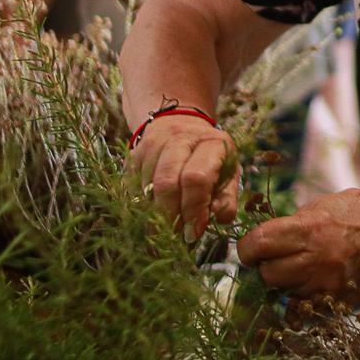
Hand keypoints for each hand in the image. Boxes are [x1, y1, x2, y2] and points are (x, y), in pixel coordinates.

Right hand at [130, 112, 237, 237]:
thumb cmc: (209, 157)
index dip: (193, 210)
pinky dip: (141, 208)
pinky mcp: (133, 155)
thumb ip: (227, 198)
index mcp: (210, 142)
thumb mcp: (229, 172)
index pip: (196, 179)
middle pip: (165, 183)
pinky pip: (131, 188)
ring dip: (155, 215)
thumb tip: (220, 218)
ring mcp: (152, 145)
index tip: (195, 232)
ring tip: (167, 228)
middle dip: (171, 216)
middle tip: (178, 234)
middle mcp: (179, 138)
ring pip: (146, 188)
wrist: (181, 125)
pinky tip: (153, 215)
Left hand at [238, 188, 359, 297]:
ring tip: (297, 267)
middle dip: (264, 267)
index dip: (247, 248)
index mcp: (308, 229)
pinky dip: (302, 296)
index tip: (250, 248)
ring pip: (285, 292)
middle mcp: (315, 259)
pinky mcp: (337, 299)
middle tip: (272, 258)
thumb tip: (267, 237)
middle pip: (267, 275)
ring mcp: (326, 283)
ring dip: (284, 281)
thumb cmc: (359, 212)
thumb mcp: (324, 204)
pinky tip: (310, 281)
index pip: (257, 245)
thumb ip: (294, 222)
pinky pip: (305, 305)